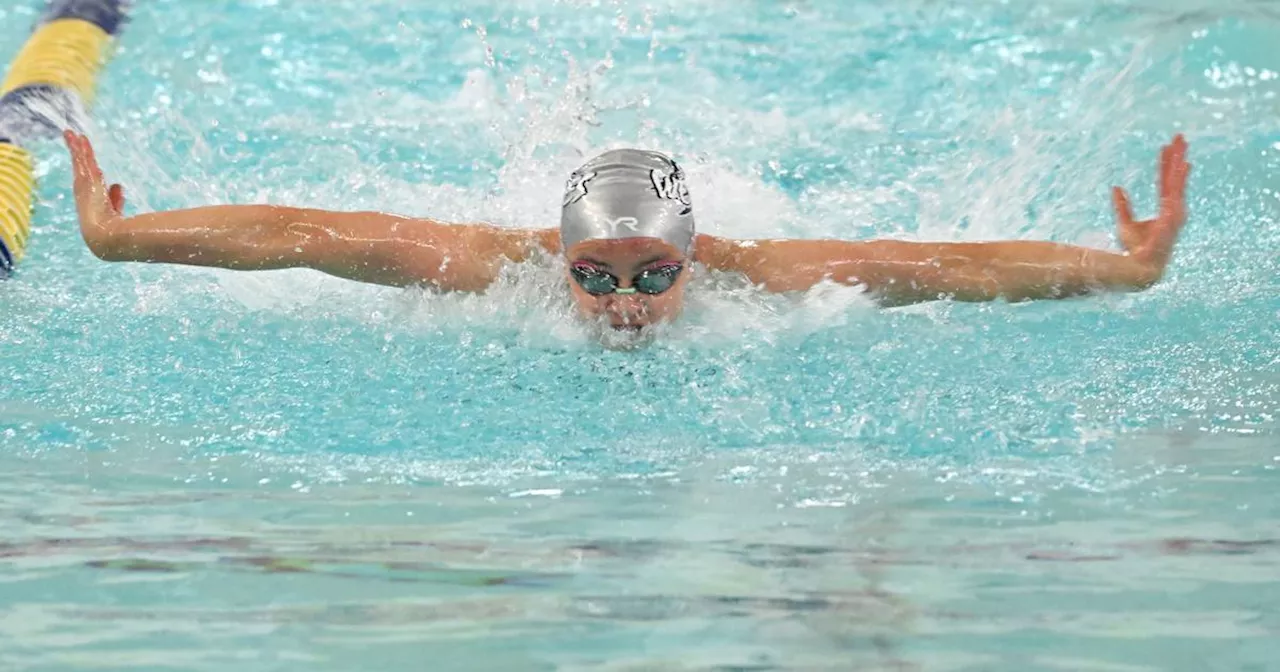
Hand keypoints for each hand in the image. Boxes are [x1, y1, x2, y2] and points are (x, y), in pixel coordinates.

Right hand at [64, 130, 126, 257]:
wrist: (107, 238)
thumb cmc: (118, 236)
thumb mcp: (120, 217)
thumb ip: (117, 201)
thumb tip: (118, 185)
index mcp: (96, 207)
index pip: (97, 189)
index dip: (97, 179)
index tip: (99, 171)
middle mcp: (87, 196)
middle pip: (85, 171)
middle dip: (82, 158)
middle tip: (77, 144)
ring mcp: (84, 187)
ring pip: (80, 162)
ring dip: (76, 148)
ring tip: (71, 135)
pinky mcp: (84, 180)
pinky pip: (79, 159)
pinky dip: (76, 147)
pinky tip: (73, 135)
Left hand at [1111, 134, 1190, 275]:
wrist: (1138, 267)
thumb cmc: (1134, 250)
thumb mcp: (1124, 223)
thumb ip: (1122, 205)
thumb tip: (1116, 187)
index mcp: (1164, 209)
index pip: (1165, 181)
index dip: (1165, 164)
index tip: (1165, 147)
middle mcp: (1173, 208)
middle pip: (1174, 177)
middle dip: (1177, 156)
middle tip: (1179, 136)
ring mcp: (1175, 212)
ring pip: (1177, 181)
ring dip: (1178, 161)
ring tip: (1180, 144)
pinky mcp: (1172, 217)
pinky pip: (1175, 193)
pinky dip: (1179, 178)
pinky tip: (1182, 165)